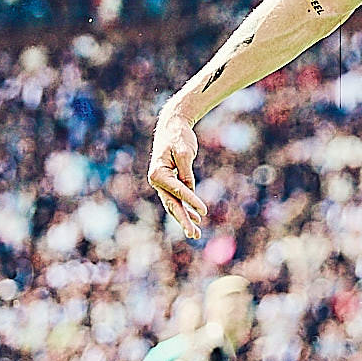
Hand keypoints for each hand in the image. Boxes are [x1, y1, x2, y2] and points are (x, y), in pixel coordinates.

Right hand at [148, 111, 208, 237]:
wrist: (172, 126)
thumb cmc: (178, 137)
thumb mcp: (185, 152)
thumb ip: (186, 172)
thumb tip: (190, 191)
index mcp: (158, 173)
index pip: (177, 190)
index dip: (191, 201)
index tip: (204, 211)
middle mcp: (157, 181)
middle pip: (172, 204)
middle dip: (184, 220)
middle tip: (194, 234)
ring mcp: (162, 184)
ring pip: (174, 205)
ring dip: (185, 219)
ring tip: (196, 234)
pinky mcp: (170, 183)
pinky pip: (177, 199)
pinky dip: (187, 208)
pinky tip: (197, 218)